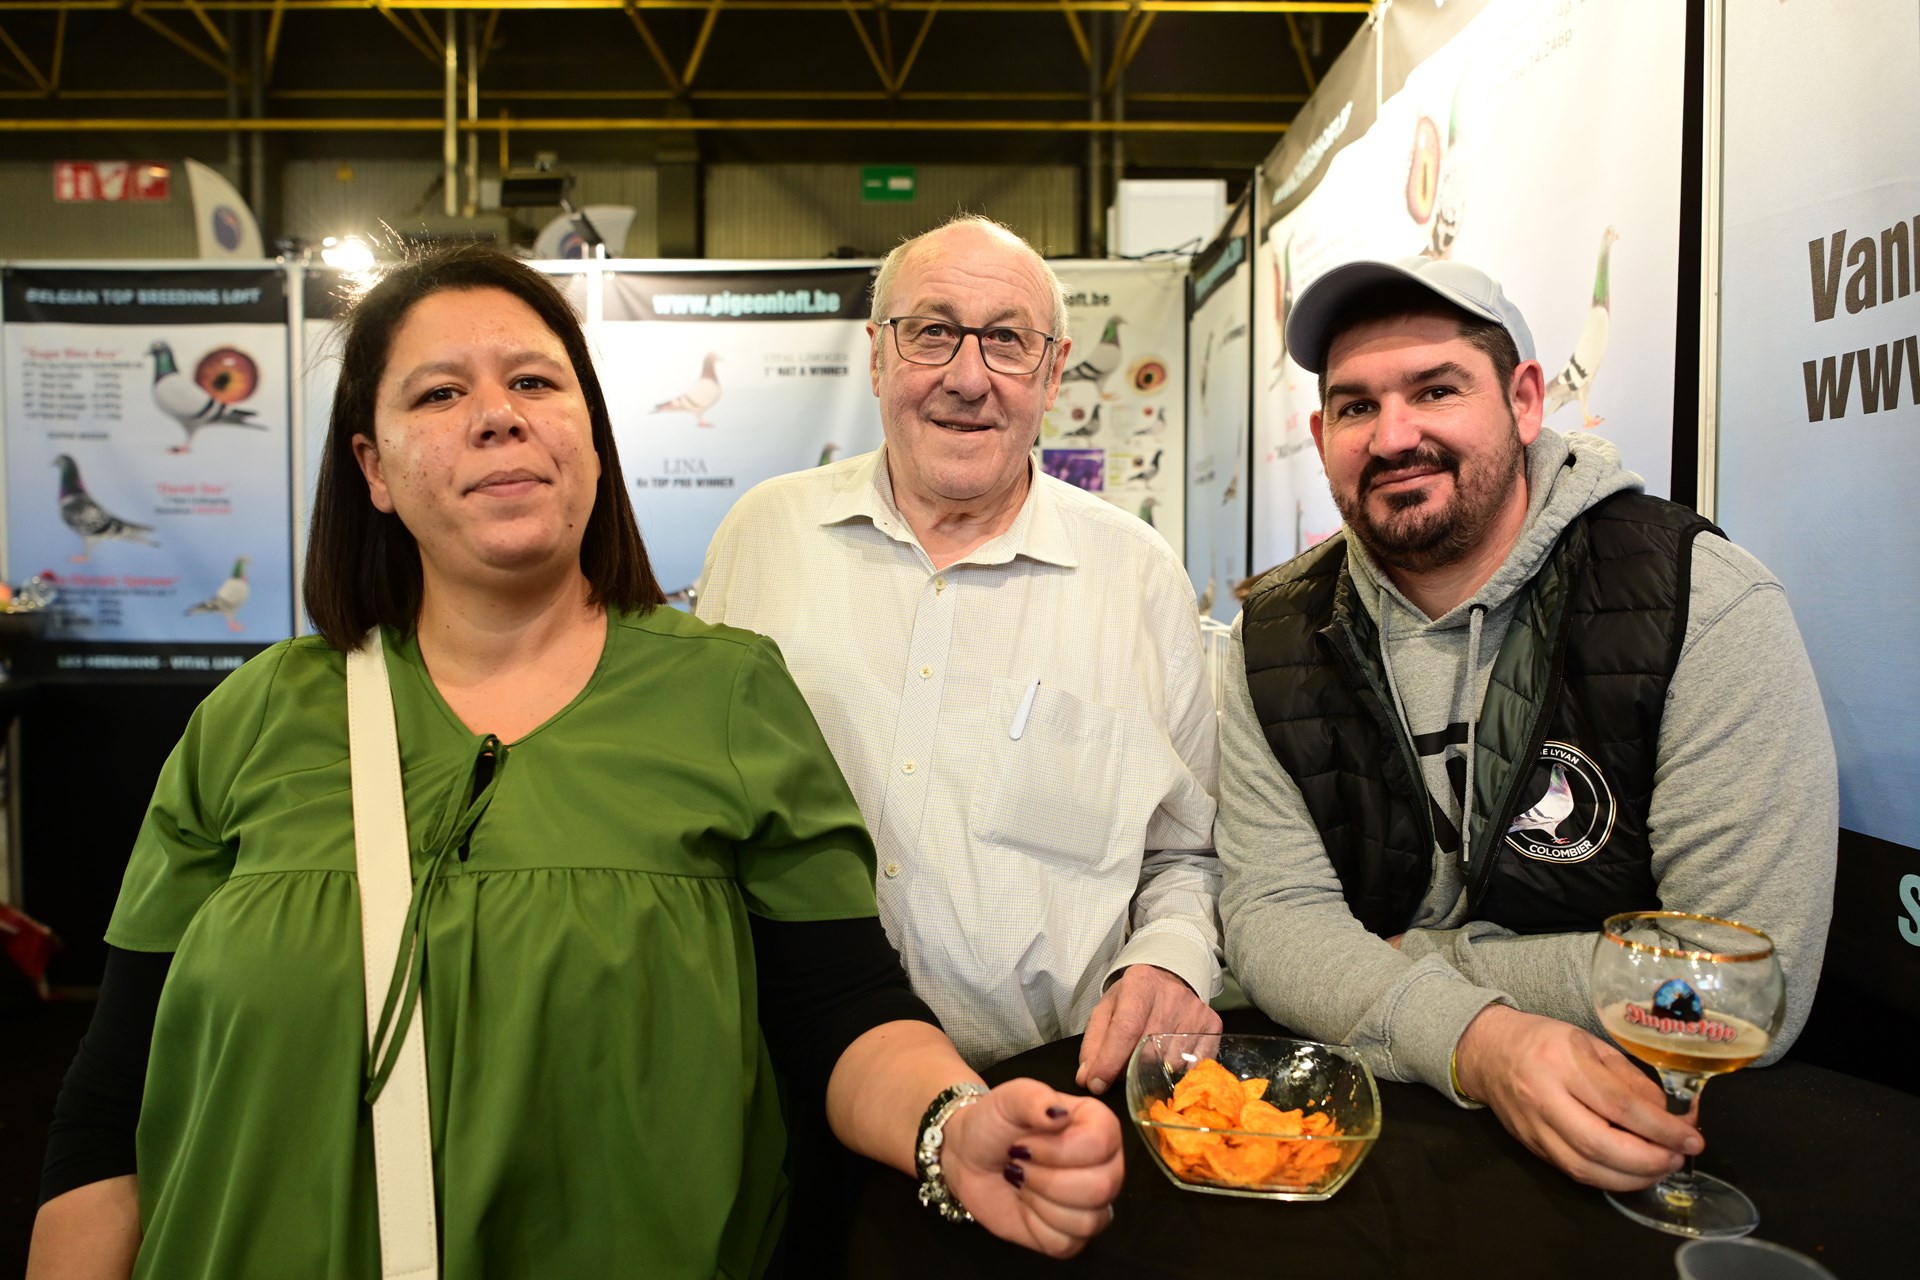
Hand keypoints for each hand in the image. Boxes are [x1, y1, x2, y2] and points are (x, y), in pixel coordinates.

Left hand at [940, 1079, 1123, 1258]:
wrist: (970, 1156)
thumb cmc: (996, 1122)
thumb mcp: (1009, 1098)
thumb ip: (1034, 1097)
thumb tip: (1058, 1114)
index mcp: (1100, 1126)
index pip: (1099, 1145)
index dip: (1057, 1149)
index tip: (1024, 1141)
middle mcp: (1106, 1166)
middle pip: (1100, 1188)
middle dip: (1046, 1178)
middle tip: (1019, 1162)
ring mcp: (1092, 1204)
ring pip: (1087, 1221)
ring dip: (1040, 1201)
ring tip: (1022, 1180)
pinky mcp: (1072, 1236)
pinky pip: (1068, 1244)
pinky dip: (1037, 1226)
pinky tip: (1026, 1204)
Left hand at [1076, 964, 1220, 1095]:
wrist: (1168, 981)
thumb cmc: (1133, 999)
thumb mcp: (1106, 1010)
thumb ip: (1093, 1044)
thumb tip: (1087, 1079)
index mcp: (1140, 983)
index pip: (1125, 1028)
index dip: (1109, 1060)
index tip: (1096, 1083)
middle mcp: (1172, 995)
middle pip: (1147, 1049)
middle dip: (1128, 1067)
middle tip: (1122, 1066)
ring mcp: (1196, 1011)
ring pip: (1170, 1062)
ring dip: (1152, 1070)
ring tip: (1146, 1057)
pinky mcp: (1213, 1025)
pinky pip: (1194, 1065)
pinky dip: (1177, 1070)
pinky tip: (1169, 1057)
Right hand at [1454, 1005, 1703, 1190]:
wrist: (1487, 1053)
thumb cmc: (1543, 1041)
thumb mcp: (1590, 1043)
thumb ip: (1630, 1079)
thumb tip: (1667, 1116)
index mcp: (1562, 1063)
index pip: (1619, 1105)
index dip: (1661, 1128)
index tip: (1691, 1138)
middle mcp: (1544, 1098)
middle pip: (1601, 1145)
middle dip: (1649, 1160)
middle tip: (1678, 1157)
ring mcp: (1535, 1128)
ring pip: (1586, 1169)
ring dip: (1633, 1177)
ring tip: (1661, 1167)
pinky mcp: (1532, 1148)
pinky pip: (1575, 1173)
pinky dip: (1610, 1179)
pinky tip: (1632, 1172)